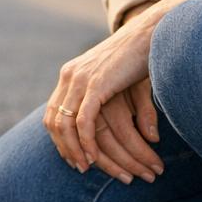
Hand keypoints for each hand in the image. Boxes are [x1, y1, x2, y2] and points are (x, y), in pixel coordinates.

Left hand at [45, 15, 157, 173]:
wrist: (149, 34)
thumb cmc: (135, 58)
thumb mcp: (112, 79)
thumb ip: (101, 98)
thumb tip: (97, 123)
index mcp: (70, 74)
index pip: (53, 111)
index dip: (59, 136)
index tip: (71, 156)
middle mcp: (69, 75)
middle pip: (54, 119)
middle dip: (63, 147)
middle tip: (77, 166)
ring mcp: (80, 79)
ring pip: (65, 123)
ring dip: (74, 149)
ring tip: (86, 166)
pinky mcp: (95, 84)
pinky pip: (83, 121)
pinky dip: (86, 142)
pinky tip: (94, 156)